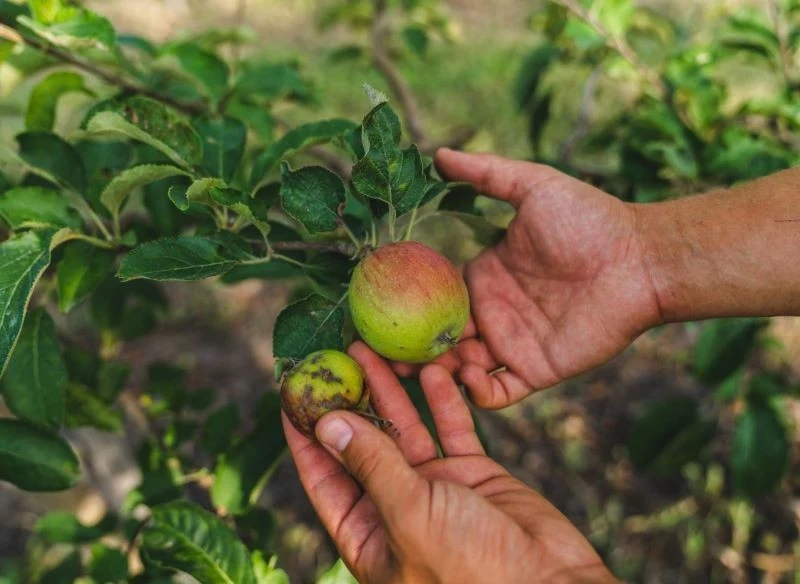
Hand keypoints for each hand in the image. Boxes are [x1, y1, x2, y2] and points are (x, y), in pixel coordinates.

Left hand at [284, 342, 615, 583]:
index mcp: (370, 535)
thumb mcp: (410, 515)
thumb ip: (372, 466)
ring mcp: (437, 490)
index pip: (325, 478)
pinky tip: (431, 370)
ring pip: (406, 431)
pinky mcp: (474, 476)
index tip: (291, 393)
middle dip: (349, 401)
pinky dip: (443, 402)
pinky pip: (452, 430)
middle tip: (334, 356)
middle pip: (364, 446)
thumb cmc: (472, 572)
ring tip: (370, 349)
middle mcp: (398, 509)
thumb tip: (328, 424)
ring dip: (390, 392)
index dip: (305, 437)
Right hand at [397, 149, 662, 407]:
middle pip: (439, 338)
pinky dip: (476, 393)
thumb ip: (484, 174)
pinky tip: (466, 375)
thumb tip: (438, 152)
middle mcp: (492, 312)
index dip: (407, 305)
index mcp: (485, 275)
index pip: (434, 296)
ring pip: (460, 369)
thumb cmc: (588, 219)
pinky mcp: (536, 370)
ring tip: (414, 368)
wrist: (639, 258)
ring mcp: (512, 344)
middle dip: (411, 348)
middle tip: (379, 353)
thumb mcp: (531, 187)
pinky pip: (498, 392)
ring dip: (436, 373)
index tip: (375, 309)